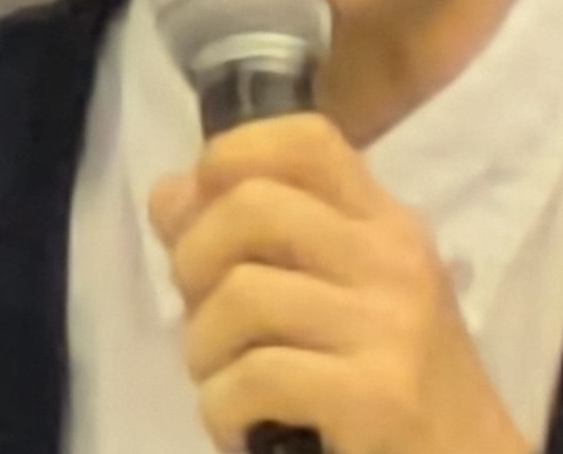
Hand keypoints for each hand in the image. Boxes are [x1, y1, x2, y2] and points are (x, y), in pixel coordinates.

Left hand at [148, 113, 528, 453]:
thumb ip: (259, 242)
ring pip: (241, 294)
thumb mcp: (342, 294)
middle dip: (193, 258)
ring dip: (203, 349)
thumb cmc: (395, 381)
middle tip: (198, 311)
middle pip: (252, 205)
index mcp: (384, 221)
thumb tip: (168, 195)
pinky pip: (255, 377)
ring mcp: (390, 324)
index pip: (306, 138)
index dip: (233, 153)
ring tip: (222, 381)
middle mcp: (392, 255)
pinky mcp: (378, 397)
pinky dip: (221, 408)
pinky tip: (240, 425)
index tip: (201, 207)